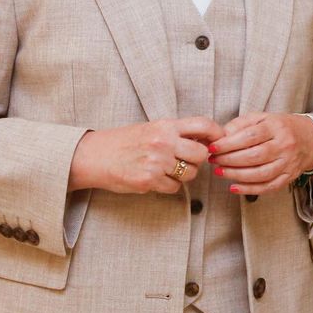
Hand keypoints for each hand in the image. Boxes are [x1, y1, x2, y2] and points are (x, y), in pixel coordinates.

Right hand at [69, 116, 222, 194]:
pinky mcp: (148, 181)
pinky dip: (168, 186)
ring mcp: (156, 162)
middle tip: (186, 160)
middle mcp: (162, 142)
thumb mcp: (151, 128)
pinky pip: (174, 187)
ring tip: (167, 169)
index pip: (203, 125)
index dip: (217, 133)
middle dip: (198, 160)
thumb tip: (207, 139)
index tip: (219, 140)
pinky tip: (155, 178)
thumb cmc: (124, 142)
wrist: (93, 156)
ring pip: (190, 173)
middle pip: (202, 154)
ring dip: (184, 174)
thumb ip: (176, 133)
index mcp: (165, 126)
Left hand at [208, 112, 312, 195]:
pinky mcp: (289, 177)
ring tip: (219, 172)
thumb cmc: (280, 128)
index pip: (250, 136)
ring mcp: (288, 163)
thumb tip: (220, 137)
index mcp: (277, 127)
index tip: (213, 147)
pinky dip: (249, 189)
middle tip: (214, 160)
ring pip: (261, 174)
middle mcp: (285, 145)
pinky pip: (268, 187)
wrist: (309, 139)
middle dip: (230, 160)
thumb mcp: (262, 118)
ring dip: (236, 175)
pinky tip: (234, 187)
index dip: (229, 144)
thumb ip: (240, 125)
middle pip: (255, 156)